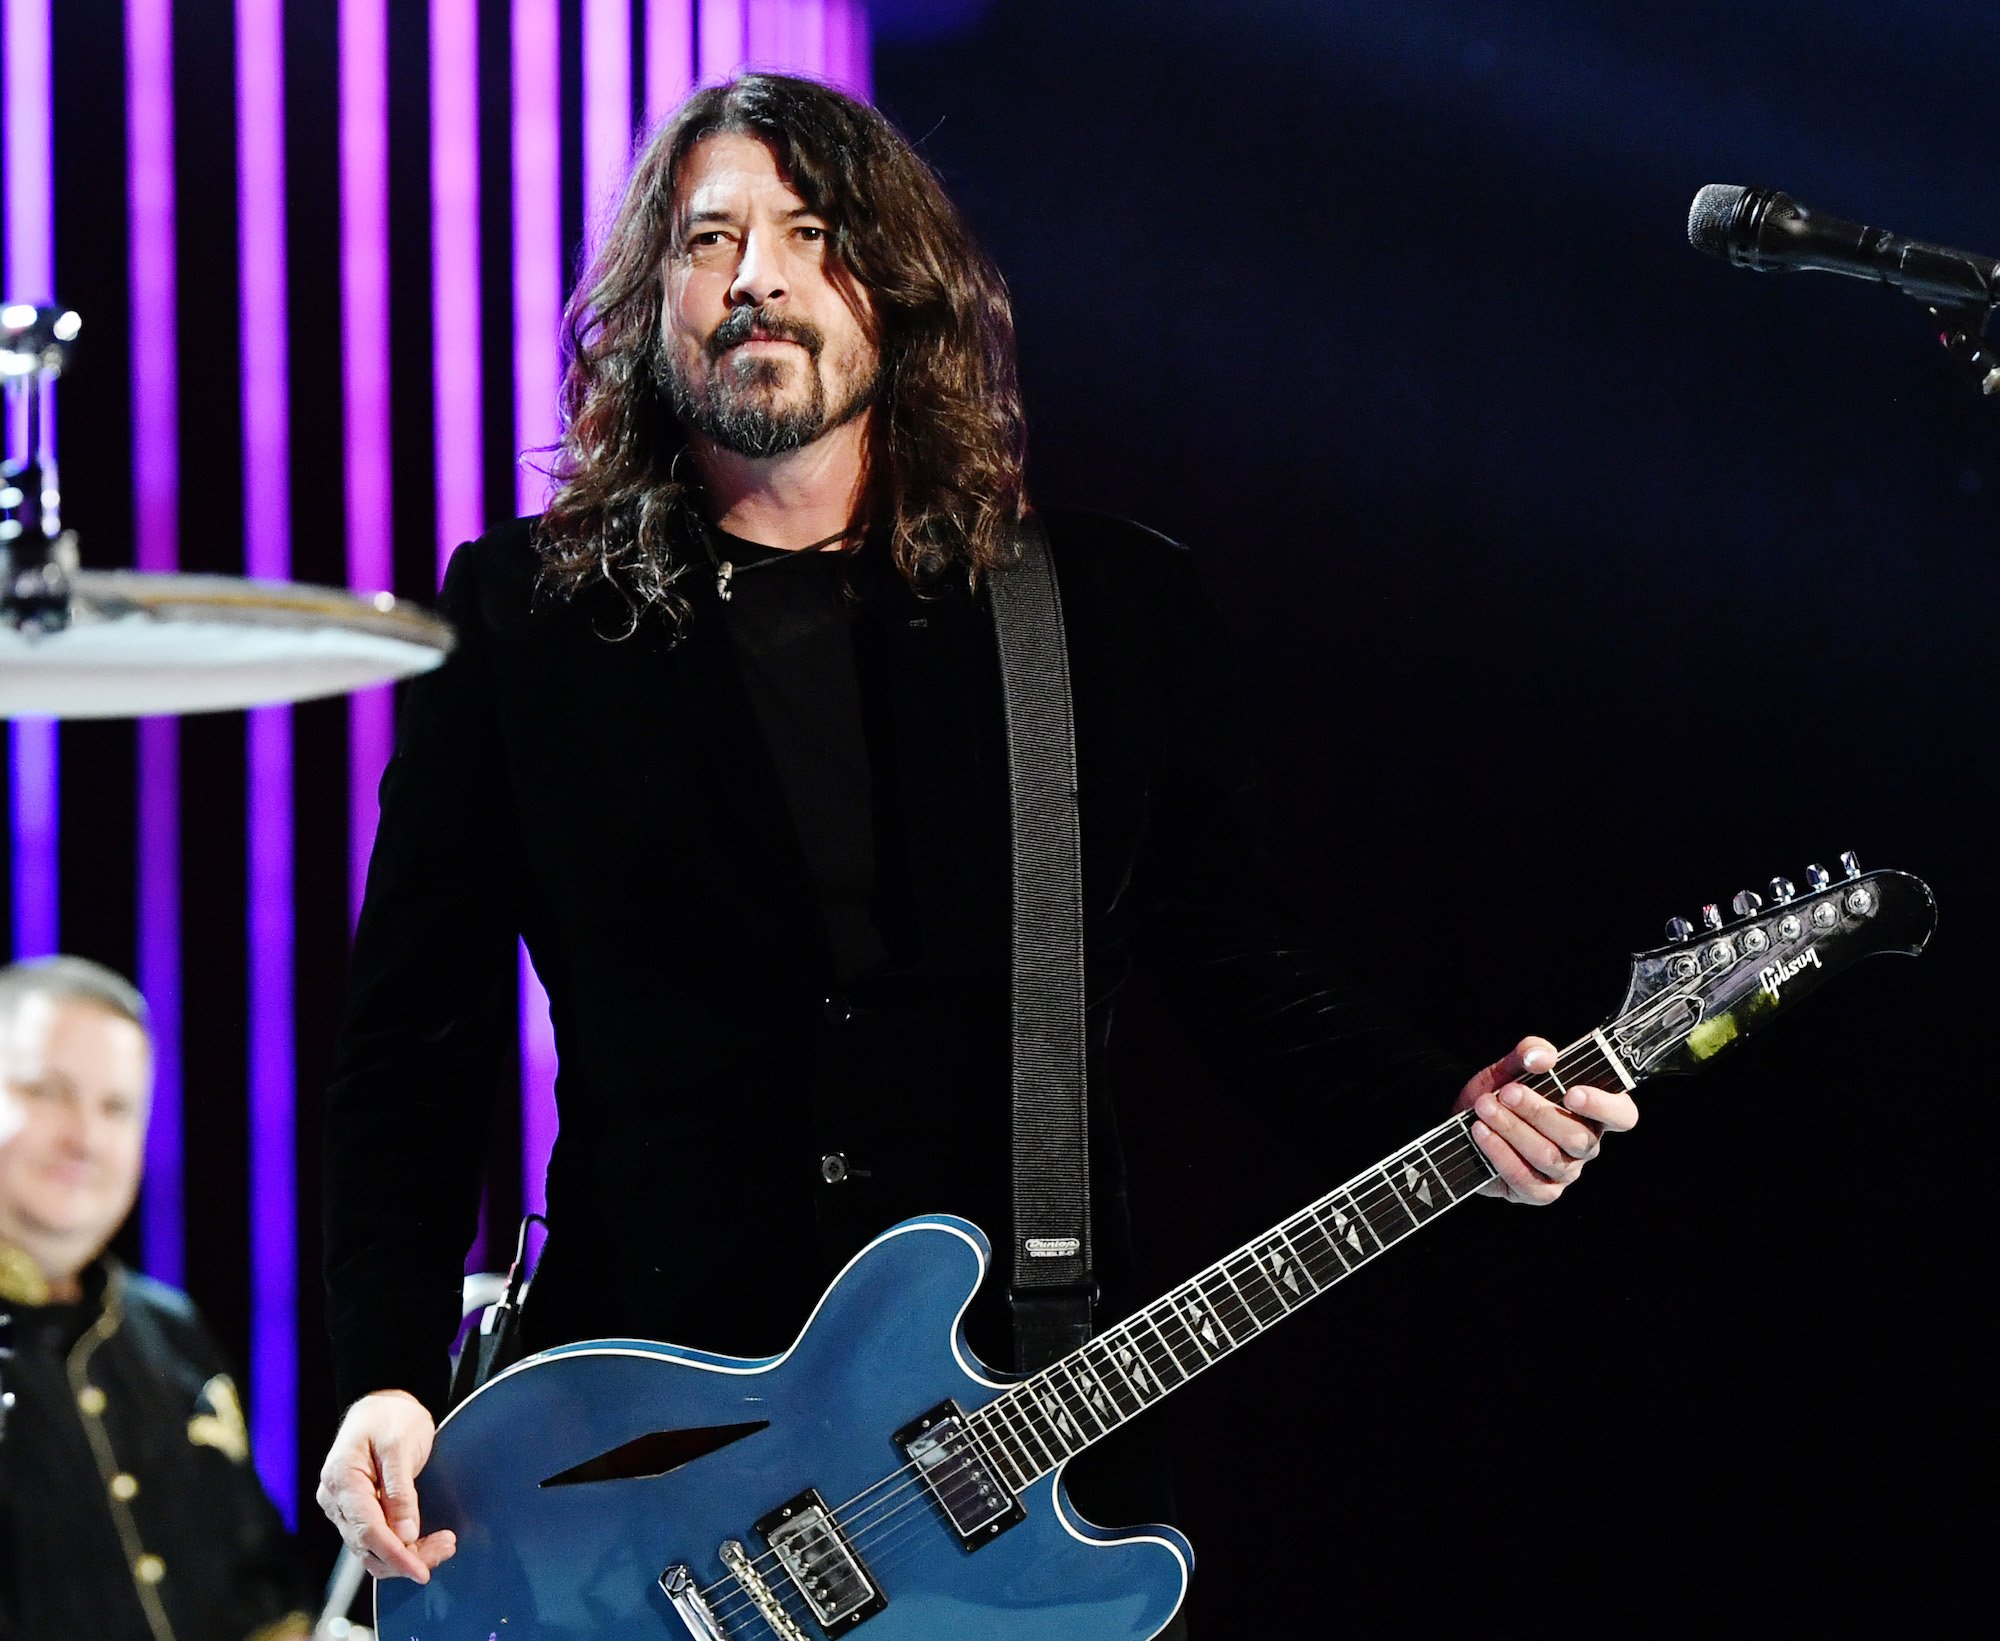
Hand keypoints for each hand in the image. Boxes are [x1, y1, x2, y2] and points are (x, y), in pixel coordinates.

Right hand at [315, 1389, 456, 1582]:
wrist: (381, 1406)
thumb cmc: (390, 1417)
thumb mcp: (401, 1445)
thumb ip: (401, 1491)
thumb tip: (405, 1535)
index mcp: (342, 1479)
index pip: (367, 1530)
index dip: (396, 1555)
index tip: (421, 1570)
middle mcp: (335, 1500)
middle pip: (368, 1546)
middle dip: (407, 1557)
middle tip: (447, 1547)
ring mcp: (342, 1509)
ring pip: (370, 1549)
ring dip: (406, 1555)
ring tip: (443, 1545)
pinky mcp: (355, 1512)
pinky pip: (374, 1539)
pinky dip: (399, 1547)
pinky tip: (424, 1542)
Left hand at [1452, 1035, 1637, 1204]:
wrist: (1469, 1121)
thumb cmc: (1503, 1092)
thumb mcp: (1514, 1065)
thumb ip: (1531, 1052)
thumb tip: (1542, 1058)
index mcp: (1594, 1112)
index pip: (1623, 1116)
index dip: (1603, 1107)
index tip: (1572, 1093)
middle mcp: (1586, 1145)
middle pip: (1577, 1138)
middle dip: (1537, 1112)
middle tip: (1507, 1093)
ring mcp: (1565, 1173)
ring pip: (1548, 1157)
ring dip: (1512, 1129)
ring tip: (1485, 1107)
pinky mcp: (1538, 1192)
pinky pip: (1525, 1179)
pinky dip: (1500, 1153)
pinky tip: (1481, 1132)